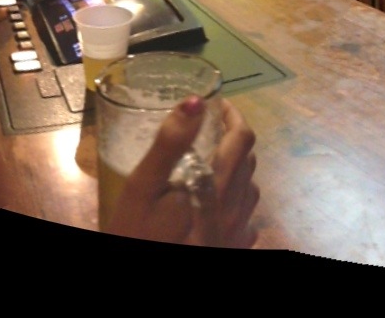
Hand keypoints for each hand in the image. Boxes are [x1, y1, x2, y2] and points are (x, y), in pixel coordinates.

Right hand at [99, 99, 261, 248]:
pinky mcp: (232, 250)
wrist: (143, 282)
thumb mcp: (141, 188)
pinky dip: (236, 202)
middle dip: (234, 140)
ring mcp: (236, 234)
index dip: (234, 116)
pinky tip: (217, 205)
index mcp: (216, 189)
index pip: (242, 139)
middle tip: (209, 131)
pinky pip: (246, 219)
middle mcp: (235, 210)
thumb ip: (169, 144)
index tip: (218, 106)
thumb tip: (195, 102)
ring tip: (212, 163)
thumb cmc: (135, 235)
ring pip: (250, 190)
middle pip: (248, 163)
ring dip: (237, 170)